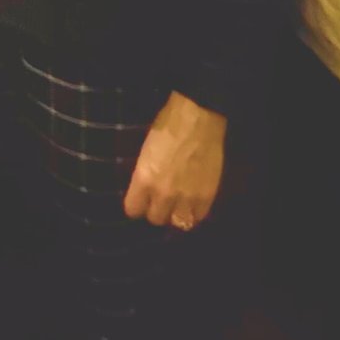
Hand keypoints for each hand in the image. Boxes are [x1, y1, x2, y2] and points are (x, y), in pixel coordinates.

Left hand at [122, 92, 225, 229]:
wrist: (198, 117)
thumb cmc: (168, 125)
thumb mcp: (146, 151)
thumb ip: (145, 174)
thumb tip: (144, 188)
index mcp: (144, 179)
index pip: (133, 210)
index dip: (136, 205)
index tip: (140, 200)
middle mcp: (163, 193)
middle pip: (155, 219)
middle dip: (157, 210)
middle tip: (161, 200)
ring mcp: (187, 196)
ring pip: (178, 222)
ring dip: (177, 214)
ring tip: (179, 205)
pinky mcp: (207, 195)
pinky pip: (199, 216)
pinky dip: (196, 212)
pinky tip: (194, 203)